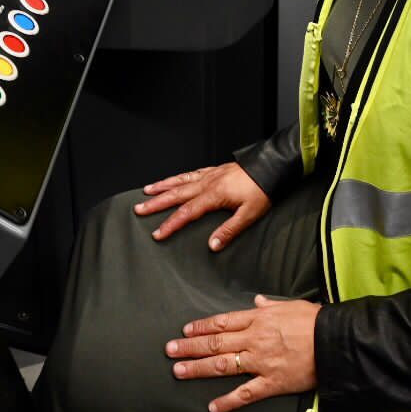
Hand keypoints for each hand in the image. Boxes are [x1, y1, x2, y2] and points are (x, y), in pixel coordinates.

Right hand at [134, 162, 269, 249]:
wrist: (271, 166)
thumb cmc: (262, 190)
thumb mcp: (250, 214)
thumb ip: (229, 230)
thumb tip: (212, 245)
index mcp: (214, 195)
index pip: (187, 212)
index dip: (170, 224)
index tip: (157, 233)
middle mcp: (207, 183)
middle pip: (176, 194)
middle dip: (156, 203)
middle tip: (139, 209)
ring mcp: (210, 175)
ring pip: (180, 180)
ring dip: (163, 186)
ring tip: (146, 191)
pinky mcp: (215, 170)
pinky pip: (190, 173)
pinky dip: (178, 176)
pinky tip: (173, 179)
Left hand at [166, 295, 320, 411]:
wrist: (334, 341)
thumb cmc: (315, 321)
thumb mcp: (291, 305)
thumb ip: (270, 305)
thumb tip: (257, 301)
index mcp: (258, 319)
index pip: (223, 322)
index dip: (202, 326)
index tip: (186, 329)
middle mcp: (254, 339)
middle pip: (215, 343)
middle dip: (190, 346)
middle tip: (170, 350)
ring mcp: (260, 362)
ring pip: (222, 365)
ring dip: (198, 368)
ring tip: (178, 371)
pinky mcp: (271, 382)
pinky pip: (245, 393)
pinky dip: (227, 401)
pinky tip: (212, 407)